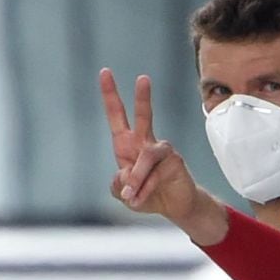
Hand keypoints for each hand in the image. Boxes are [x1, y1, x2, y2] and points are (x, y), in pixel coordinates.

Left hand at [100, 68, 227, 243]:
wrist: (174, 207)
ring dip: (137, 179)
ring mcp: (162, 151)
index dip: (110, 94)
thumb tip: (128, 177)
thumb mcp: (123, 193)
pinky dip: (145, 189)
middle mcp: (145, 142)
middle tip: (143, 78)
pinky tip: (141, 199)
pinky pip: (155, 174)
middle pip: (143, 116)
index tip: (105, 72)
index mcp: (127, 144)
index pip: (117, 115)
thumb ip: (118, 184)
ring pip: (145, 158)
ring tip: (131, 196)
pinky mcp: (175, 162)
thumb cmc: (147, 195)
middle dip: (142, 97)